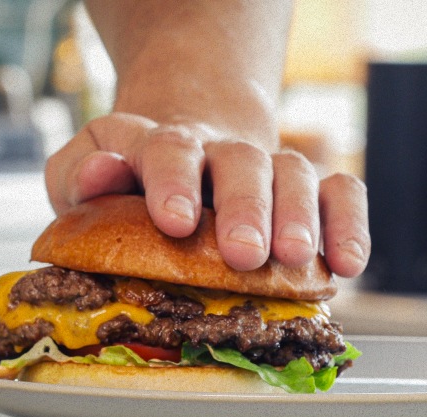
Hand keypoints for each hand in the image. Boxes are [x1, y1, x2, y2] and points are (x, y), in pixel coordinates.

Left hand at [44, 112, 369, 276]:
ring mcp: (264, 167)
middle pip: (239, 162)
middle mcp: (216, 149)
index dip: (173, 181)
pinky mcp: (305, 191)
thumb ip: (77, 174)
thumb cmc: (120, 186)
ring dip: (299, 216)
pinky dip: (350, 223)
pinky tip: (348, 263)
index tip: (174, 221)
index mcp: (154, 143)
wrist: (177, 159)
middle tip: (243, 254)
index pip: (168, 148)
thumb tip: (103, 172)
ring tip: (295, 260)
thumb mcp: (76, 177)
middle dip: (245, 207)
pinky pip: (340, 192)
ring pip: (294, 173)